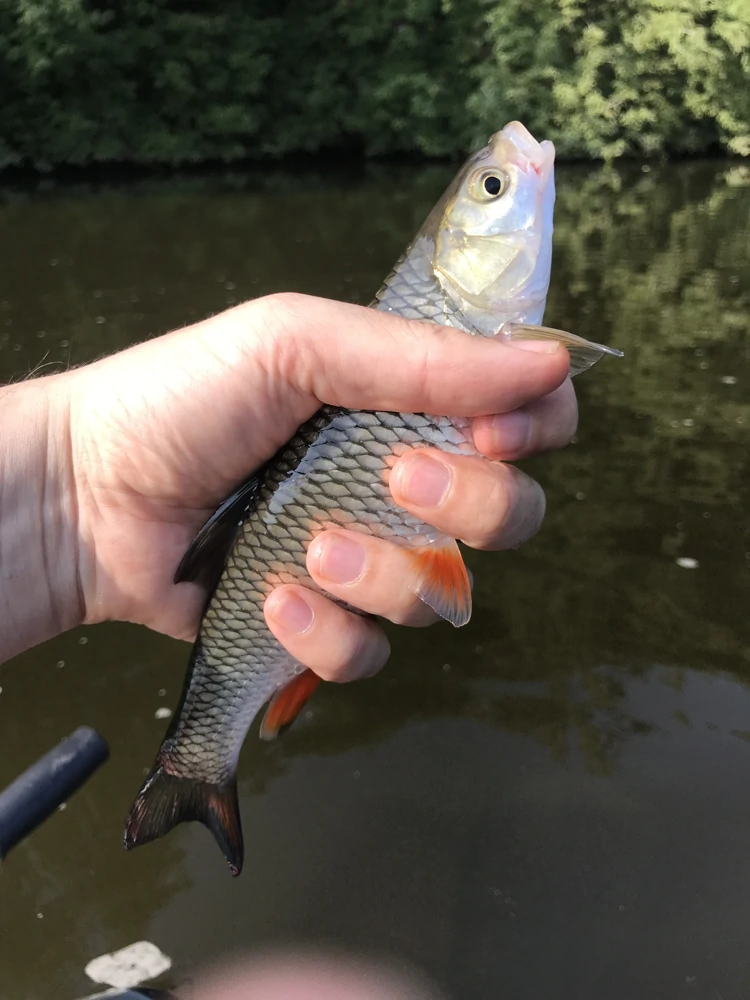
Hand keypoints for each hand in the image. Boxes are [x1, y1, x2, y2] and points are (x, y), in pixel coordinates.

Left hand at [0, 293, 575, 669]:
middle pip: (510, 514)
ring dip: (380, 572)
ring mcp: (366, 559)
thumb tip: (550, 361)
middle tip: (394, 480)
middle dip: (470, 504)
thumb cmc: (182, 400)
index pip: (525, 418)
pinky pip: (369, 651)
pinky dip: (325, 631)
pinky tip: (271, 596)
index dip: (535, 428)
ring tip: (306, 544)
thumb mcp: (297, 345)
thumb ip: (420, 357)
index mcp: (407, 405)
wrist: (88, 495)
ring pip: (440, 596)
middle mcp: (401, 484)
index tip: (494, 432)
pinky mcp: (322, 624)